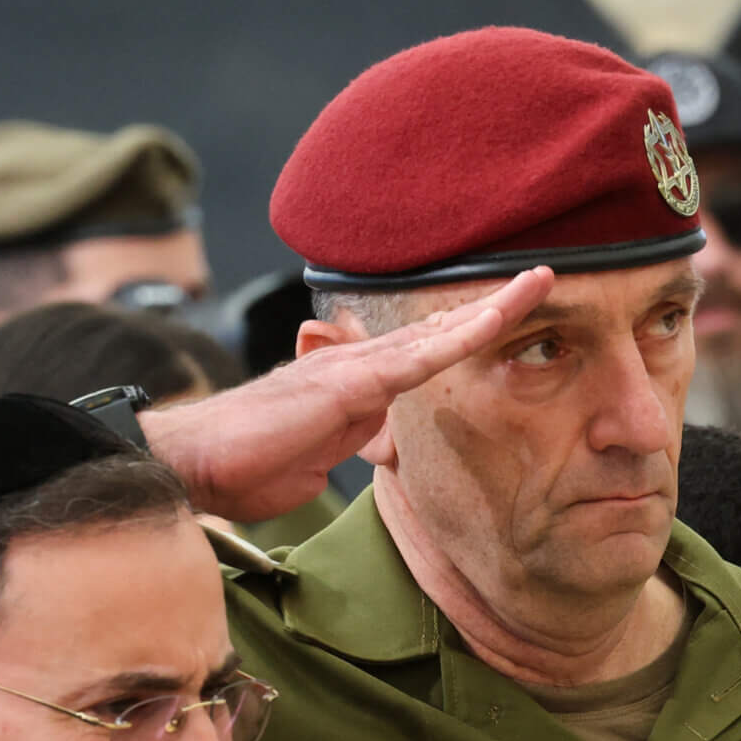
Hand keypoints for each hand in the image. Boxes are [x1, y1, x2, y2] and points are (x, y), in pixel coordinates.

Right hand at [144, 266, 554, 521]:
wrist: (196, 462)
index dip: (468, 332)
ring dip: (492, 307)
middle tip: (544, 276)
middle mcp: (359, 362)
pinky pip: (417, 360)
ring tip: (540, 280)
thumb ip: (349, 442)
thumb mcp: (315, 459)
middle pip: (440, 328)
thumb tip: (374, 443)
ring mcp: (355, 367)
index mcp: (356, 382)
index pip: (424, 351)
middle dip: (495, 303)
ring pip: (438, 332)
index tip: (511, 316)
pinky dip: (460, 339)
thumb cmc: (247, 465)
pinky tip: (494, 322)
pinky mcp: (349, 384)